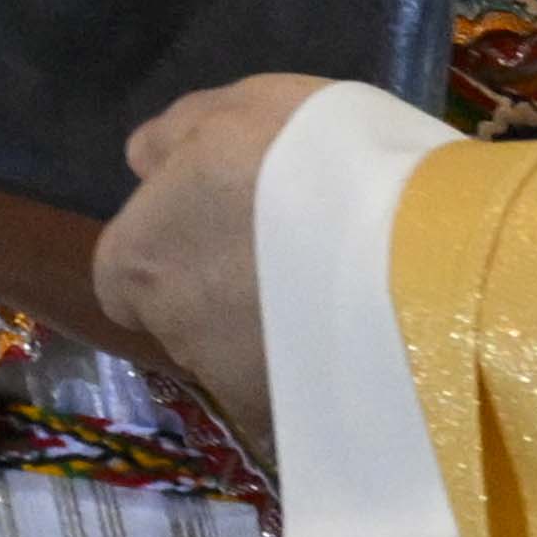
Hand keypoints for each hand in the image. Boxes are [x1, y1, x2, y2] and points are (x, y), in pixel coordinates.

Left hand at [94, 77, 333, 456]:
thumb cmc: (310, 161)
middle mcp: (172, 334)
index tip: (224, 222)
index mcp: (140, 259)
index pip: (124, 271)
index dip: (170, 248)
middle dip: (221, 294)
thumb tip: (142, 163)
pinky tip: (362, 341)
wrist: (413, 252)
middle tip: (287, 254)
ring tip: (337, 293)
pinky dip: (314, 375)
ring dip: (267, 333)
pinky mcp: (295, 427)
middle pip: (183, 317)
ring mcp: (233, 388)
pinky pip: (293, 397)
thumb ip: (176, 137)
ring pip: (239, 359)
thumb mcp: (239, 109)